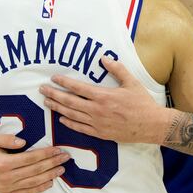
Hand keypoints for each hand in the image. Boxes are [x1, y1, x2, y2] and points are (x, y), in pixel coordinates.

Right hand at [0, 134, 69, 192]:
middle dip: (53, 163)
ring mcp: (8, 187)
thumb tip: (23, 142)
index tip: (58, 149)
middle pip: (35, 170)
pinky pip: (27, 192)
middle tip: (66, 158)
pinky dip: (40, 188)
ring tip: (62, 169)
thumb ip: (7, 139)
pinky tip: (50, 182)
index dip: (46, 154)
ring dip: (50, 175)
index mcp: (4, 163)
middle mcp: (7, 177)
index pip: (31, 158)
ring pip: (34, 182)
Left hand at [41, 57, 166, 143]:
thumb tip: (104, 58)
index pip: (78, 88)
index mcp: (104, 96)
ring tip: (47, 102)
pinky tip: (62, 119)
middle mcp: (97, 110)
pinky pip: (80, 128)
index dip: (64, 82)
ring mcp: (97, 123)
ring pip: (72, 115)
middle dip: (54, 94)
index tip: (54, 78)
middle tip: (42, 90)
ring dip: (57, 108)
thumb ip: (117, 69)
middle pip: (70, 102)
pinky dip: (69, 123)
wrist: (151, 125)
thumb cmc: (142, 103)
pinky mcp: (100, 134)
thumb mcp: (132, 82)